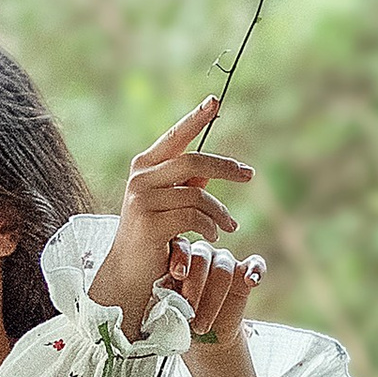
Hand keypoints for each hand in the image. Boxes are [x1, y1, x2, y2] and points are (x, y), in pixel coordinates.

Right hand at [89, 100, 253, 337]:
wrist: (129, 274)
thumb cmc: (152, 239)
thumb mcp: (170, 205)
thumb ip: (188, 183)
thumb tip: (215, 167)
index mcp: (144, 167)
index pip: (175, 137)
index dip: (196, 118)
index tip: (216, 101)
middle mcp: (140, 178)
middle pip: (193, 160)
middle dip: (225, 167)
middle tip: (249, 175)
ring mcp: (142, 199)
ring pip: (197, 194)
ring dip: (220, 212)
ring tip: (229, 227)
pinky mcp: (150, 222)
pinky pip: (194, 216)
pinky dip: (210, 227)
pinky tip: (213, 237)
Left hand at [161, 236, 266, 347]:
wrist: (204, 337)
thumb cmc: (180, 318)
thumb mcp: (167, 307)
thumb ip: (165, 293)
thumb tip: (162, 290)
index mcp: (179, 256)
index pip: (181, 248)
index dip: (180, 259)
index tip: (177, 276)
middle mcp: (202, 254)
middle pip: (202, 258)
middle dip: (195, 287)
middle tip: (188, 312)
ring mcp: (225, 261)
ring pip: (223, 268)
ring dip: (214, 298)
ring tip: (202, 325)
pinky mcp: (245, 272)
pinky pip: (255, 263)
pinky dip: (256, 270)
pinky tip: (252, 282)